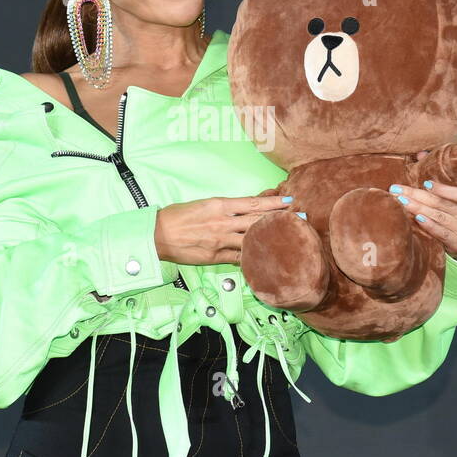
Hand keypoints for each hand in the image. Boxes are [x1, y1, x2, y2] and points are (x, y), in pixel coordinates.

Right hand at [154, 193, 293, 265]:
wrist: (158, 234)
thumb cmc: (178, 216)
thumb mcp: (203, 204)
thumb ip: (225, 207)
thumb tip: (246, 206)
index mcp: (219, 205)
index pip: (252, 203)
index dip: (273, 202)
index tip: (288, 200)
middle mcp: (223, 222)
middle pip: (257, 220)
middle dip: (279, 218)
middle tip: (299, 216)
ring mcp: (220, 241)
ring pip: (251, 239)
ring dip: (270, 237)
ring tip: (288, 236)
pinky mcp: (215, 256)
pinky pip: (239, 257)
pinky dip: (252, 255)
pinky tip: (265, 255)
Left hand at [390, 149, 456, 257]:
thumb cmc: (447, 211)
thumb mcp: (446, 194)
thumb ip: (436, 173)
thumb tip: (421, 154)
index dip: (443, 188)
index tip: (425, 183)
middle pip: (442, 204)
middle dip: (417, 195)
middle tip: (397, 190)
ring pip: (439, 217)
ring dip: (418, 208)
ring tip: (402, 202)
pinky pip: (442, 233)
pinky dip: (429, 225)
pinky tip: (418, 218)